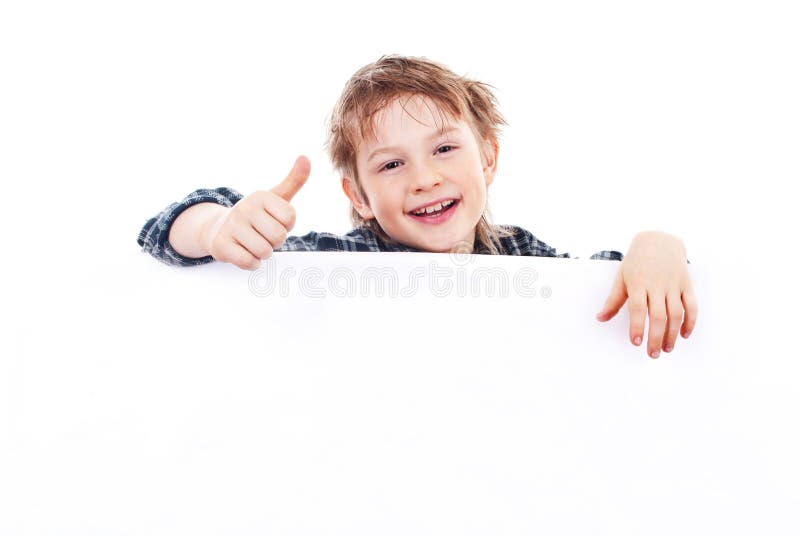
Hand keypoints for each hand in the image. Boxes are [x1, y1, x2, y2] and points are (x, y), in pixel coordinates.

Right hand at [202, 156, 309, 269]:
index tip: (274, 222)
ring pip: (264, 251)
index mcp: (261, 196)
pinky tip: (244, 253)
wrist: (218, 229)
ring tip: (253, 243)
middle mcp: (245, 207)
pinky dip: (252, 263)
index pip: (290, 218)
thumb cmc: (255, 215)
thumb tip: (306, 158)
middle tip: (263, 235)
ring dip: (263, 253)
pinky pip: (249, 262)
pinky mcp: (221, 245)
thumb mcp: (274, 197)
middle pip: (279, 237)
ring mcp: (231, 226)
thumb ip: (293, 181)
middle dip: (274, 242)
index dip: (286, 226)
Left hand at [595, 231, 698, 357]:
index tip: (636, 342)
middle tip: (653, 354)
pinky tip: (684, 335)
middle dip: (655, 337)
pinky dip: (690, 322)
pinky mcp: (687, 284)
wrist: (659, 241)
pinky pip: (692, 306)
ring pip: (676, 313)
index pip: (638, 308)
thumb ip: (613, 300)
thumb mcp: (622, 278)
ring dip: (672, 334)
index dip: (637, 326)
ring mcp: (674, 285)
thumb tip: (600, 318)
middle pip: (658, 315)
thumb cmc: (637, 262)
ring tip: (667, 349)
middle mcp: (657, 284)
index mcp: (638, 283)